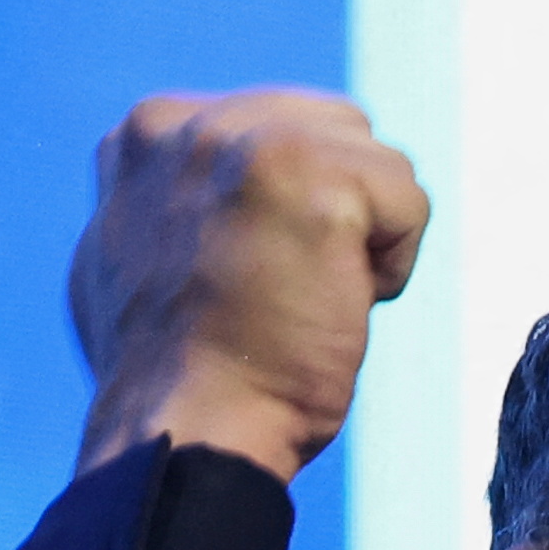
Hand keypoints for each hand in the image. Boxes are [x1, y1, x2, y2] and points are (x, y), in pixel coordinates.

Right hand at [69, 91, 432, 484]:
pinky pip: (410, 202)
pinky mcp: (313, 175)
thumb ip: (182, 194)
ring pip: (379, 164)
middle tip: (283, 290)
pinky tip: (333, 305)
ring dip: (366, 240)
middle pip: (337, 131)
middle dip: (338, 210)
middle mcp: (191, 121)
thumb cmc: (172, 369)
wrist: (189, 428)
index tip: (247, 274)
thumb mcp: (138, 252)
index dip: (292, 209)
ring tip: (299, 299)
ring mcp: (249, 140)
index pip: (279, 126)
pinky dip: (393, 266)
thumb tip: (224, 182)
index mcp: (149, 131)